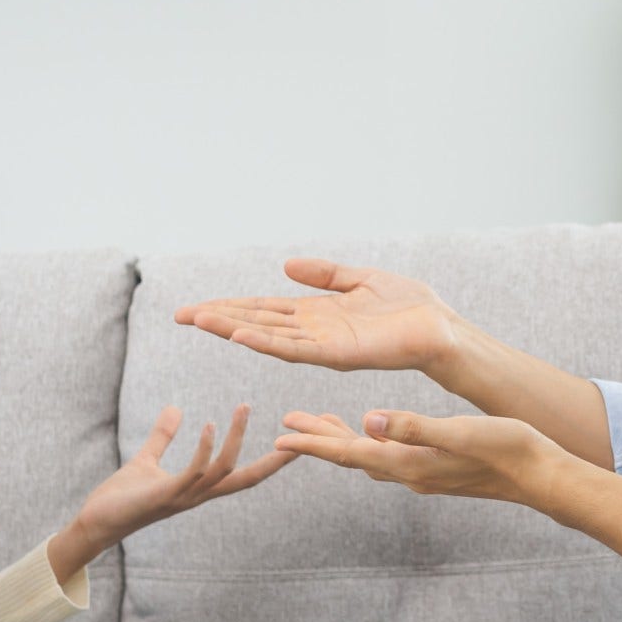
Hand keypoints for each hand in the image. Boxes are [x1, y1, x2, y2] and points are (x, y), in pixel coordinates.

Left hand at [69, 403, 296, 549]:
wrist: (96, 522)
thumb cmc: (121, 496)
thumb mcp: (146, 460)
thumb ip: (163, 436)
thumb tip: (175, 408)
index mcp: (199, 488)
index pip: (244, 475)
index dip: (270, 462)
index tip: (294, 444)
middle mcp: (198, 495)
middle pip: (247, 479)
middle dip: (274, 462)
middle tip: (299, 439)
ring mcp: (184, 496)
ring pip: (223, 470)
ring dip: (235, 439)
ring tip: (243, 408)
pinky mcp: (165, 495)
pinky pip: (194, 472)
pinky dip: (205, 449)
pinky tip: (210, 426)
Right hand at [174, 259, 464, 374]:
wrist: (441, 328)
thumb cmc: (410, 308)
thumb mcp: (360, 280)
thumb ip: (324, 274)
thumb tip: (286, 266)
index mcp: (317, 315)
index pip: (264, 310)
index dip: (230, 307)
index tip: (196, 307)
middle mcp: (313, 333)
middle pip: (256, 324)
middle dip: (219, 320)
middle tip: (180, 315)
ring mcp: (322, 346)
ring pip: (268, 337)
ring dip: (233, 329)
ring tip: (200, 320)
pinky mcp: (338, 355)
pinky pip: (296, 350)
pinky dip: (267, 342)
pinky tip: (242, 334)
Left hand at [274, 408, 572, 506]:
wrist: (542, 476)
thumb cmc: (506, 450)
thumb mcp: (458, 433)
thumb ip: (413, 427)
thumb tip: (369, 420)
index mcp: (410, 464)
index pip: (351, 454)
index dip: (314, 445)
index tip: (281, 438)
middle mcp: (411, 474)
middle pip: (353, 457)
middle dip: (319, 441)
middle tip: (286, 426)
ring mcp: (425, 475)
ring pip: (370, 458)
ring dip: (343, 442)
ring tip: (320, 425)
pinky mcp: (438, 471)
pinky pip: (390, 458)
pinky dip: (371, 444)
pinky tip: (374, 434)